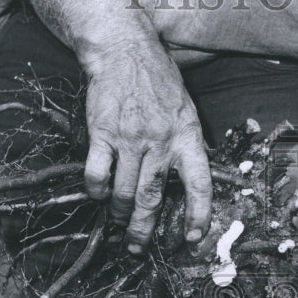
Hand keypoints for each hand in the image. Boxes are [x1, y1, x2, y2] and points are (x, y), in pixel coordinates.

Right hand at [83, 41, 211, 251]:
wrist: (124, 50)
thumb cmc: (157, 80)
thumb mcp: (186, 110)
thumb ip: (189, 143)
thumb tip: (193, 177)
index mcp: (187, 136)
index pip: (200, 184)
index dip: (199, 214)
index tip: (194, 237)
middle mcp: (161, 141)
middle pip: (153, 198)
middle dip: (144, 229)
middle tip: (138, 247)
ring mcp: (130, 138)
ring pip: (125, 192)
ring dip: (120, 213)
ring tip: (119, 220)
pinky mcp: (103, 133)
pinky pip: (97, 174)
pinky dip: (98, 190)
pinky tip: (100, 194)